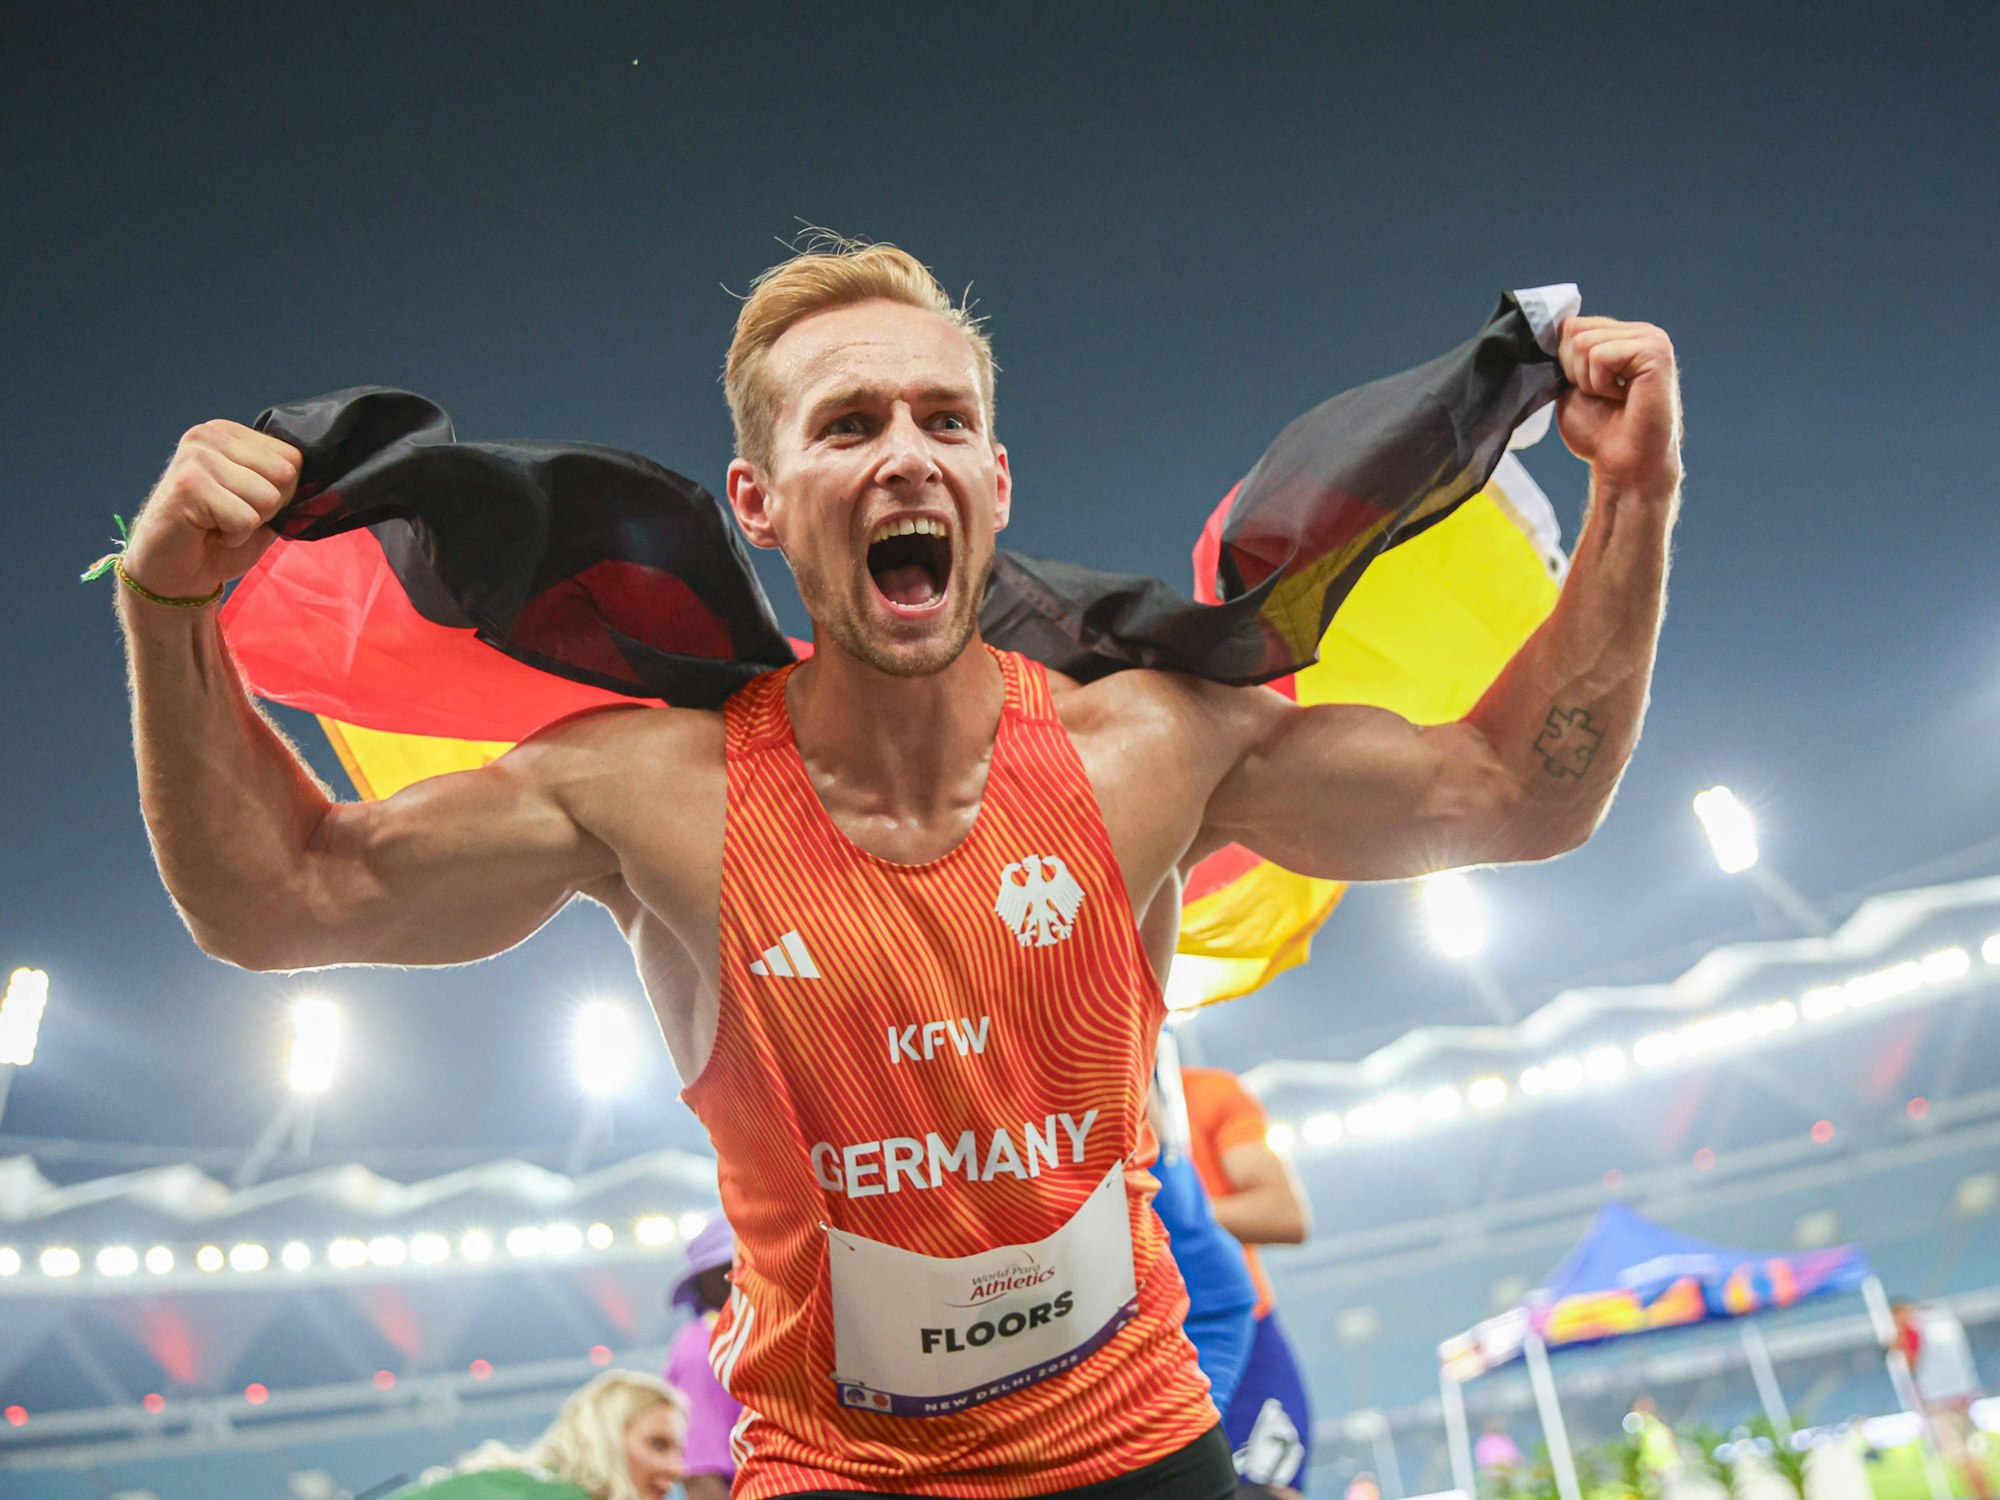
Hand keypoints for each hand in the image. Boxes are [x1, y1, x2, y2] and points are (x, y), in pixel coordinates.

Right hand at [122, 421, 301, 601]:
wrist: (174, 572)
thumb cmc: (220, 536)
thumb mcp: (262, 502)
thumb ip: (285, 483)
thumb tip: (324, 480)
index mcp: (229, 433)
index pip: (293, 458)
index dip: (281, 492)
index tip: (246, 502)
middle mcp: (209, 435)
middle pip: (285, 474)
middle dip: (267, 507)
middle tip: (231, 514)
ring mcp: (196, 457)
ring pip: (267, 497)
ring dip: (249, 523)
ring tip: (218, 522)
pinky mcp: (188, 485)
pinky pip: (245, 518)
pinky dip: (234, 536)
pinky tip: (208, 531)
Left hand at [1555, 316, 1681, 496]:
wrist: (1625, 467)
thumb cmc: (1600, 434)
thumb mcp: (1570, 389)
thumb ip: (1565, 358)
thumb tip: (1546, 332)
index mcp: (1622, 337)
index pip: (1569, 326)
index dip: (1566, 364)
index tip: (1589, 392)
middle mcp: (1639, 332)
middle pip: (1573, 330)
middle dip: (1575, 371)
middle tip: (1603, 397)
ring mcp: (1651, 338)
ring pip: (1583, 343)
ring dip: (1589, 380)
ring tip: (1614, 398)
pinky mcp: (1655, 350)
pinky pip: (1601, 355)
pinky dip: (1601, 384)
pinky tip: (1624, 398)